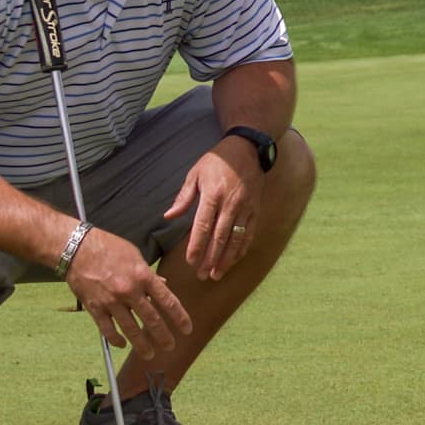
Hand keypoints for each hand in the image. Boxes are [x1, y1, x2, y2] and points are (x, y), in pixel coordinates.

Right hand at [66, 230, 191, 353]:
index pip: (167, 301)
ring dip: (142, 345)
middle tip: (170, 346)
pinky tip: (122, 344)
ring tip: (149, 354)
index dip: (179, 318)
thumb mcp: (135, 255)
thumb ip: (149, 274)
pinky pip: (107, 330)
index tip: (187, 329)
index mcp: (143, 276)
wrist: (76, 248)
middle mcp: (129, 291)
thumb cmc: (108, 247)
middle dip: (163, 336)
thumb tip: (163, 286)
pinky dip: (116, 339)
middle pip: (152, 320)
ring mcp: (111, 301)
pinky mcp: (95, 308)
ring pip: (130, 329)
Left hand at [163, 143, 263, 281]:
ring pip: (236, 239)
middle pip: (220, 237)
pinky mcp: (255, 210)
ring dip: (226, 259)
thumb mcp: (195, 173)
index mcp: (213, 194)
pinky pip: (249, 233)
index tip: (190, 261)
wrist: (247, 148)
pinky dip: (242, 249)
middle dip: (210, 259)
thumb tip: (169, 216)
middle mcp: (231, 204)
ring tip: (217, 274)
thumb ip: (183, 197)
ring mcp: (245, 208)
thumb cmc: (217, 160)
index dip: (197, 246)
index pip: (203, 226)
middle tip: (201, 275)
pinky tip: (234, 260)